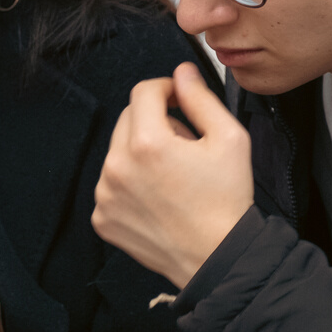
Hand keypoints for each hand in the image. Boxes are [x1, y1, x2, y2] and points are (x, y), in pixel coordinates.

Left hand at [93, 62, 253, 289]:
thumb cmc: (227, 202)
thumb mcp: (229, 139)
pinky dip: (130, 184)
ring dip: (140, 153)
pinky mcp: (102, 217)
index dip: (166, 89)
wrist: (217, 258)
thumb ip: (201, 99)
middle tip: (184, 145)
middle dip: (154, 122)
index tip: (179, 100)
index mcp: (147, 144)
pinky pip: (111, 184)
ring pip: (117, 152)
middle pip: (128, 119)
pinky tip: (158, 198)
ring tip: (172, 177)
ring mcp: (105, 195)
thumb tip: (182, 74)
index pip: (144, 92)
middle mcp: (117, 168)